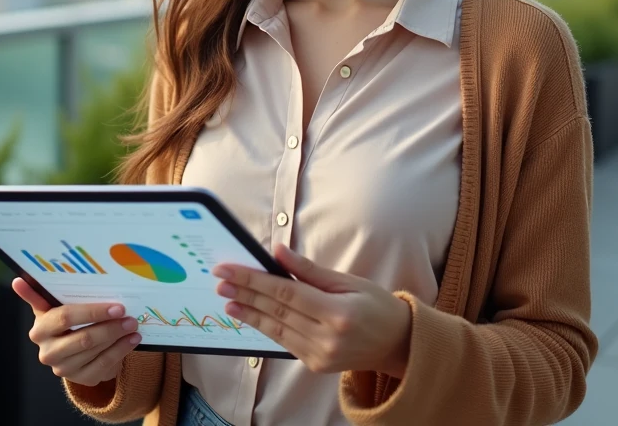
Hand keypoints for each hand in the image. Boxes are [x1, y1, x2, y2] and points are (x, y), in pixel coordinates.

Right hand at [12, 277, 142, 385]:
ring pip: (96, 352)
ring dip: (119, 338)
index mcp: (40, 330)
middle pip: (84, 338)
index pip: (66, 318)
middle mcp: (48, 352)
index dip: (92, 312)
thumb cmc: (63, 321)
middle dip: (110, 327)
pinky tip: (132, 340)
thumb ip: (38, 294)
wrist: (69, 351)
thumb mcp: (52, 307)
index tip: (116, 306)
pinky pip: (104, 365)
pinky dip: (121, 351)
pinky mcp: (81, 379)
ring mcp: (64, 369)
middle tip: (129, 317)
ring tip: (133, 325)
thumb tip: (17, 281)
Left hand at [213, 245, 411, 376]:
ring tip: (227, 299)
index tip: (228, 269)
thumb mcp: (347, 282)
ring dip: (248, 313)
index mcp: (338, 314)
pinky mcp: (315, 365)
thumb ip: (309, 271)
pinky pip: (284, 342)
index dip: (253, 280)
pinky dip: (265, 326)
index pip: (285, 293)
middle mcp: (327, 339)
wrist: (398, 344)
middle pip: (276, 311)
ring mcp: (320, 356)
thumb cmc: (377, 306)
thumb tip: (278, 252)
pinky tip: (249, 315)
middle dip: (245, 294)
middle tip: (220, 280)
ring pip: (276, 329)